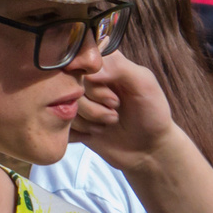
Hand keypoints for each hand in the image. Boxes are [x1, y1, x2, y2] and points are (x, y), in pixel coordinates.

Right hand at [73, 52, 186, 169]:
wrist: (148, 149)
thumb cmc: (151, 113)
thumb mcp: (144, 84)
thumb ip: (119, 67)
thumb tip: (88, 71)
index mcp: (104, 63)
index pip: (81, 63)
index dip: (96, 86)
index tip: (115, 100)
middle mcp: (87, 79)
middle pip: (70, 86)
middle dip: (95, 106)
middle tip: (116, 111)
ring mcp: (78, 100)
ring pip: (64, 106)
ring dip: (90, 120)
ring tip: (110, 123)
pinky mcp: (70, 121)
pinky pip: (60, 124)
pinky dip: (79, 133)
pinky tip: (96, 134)